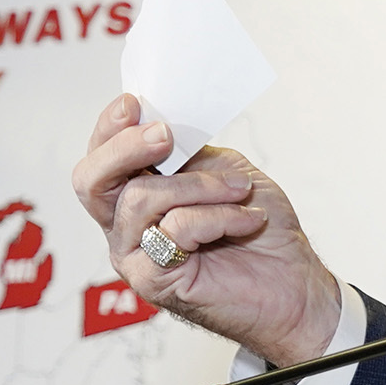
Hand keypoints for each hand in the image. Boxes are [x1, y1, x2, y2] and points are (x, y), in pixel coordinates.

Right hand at [72, 94, 342, 367]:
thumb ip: (189, 152)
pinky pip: (175, 230)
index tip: (134, 103)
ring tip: (242, 191)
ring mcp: (134, 256)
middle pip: (91, 181)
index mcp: (136, 195)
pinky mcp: (152, 281)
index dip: (109, 129)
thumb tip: (161, 123)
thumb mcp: (225, 172)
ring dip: (201, 186)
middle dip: (126, 148)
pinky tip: (247, 221)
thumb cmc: (259, 228)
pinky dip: (218, 217)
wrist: (294, 281)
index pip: (100, 158)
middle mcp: (125, 226)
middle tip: (166, 136)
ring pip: (140, 199)